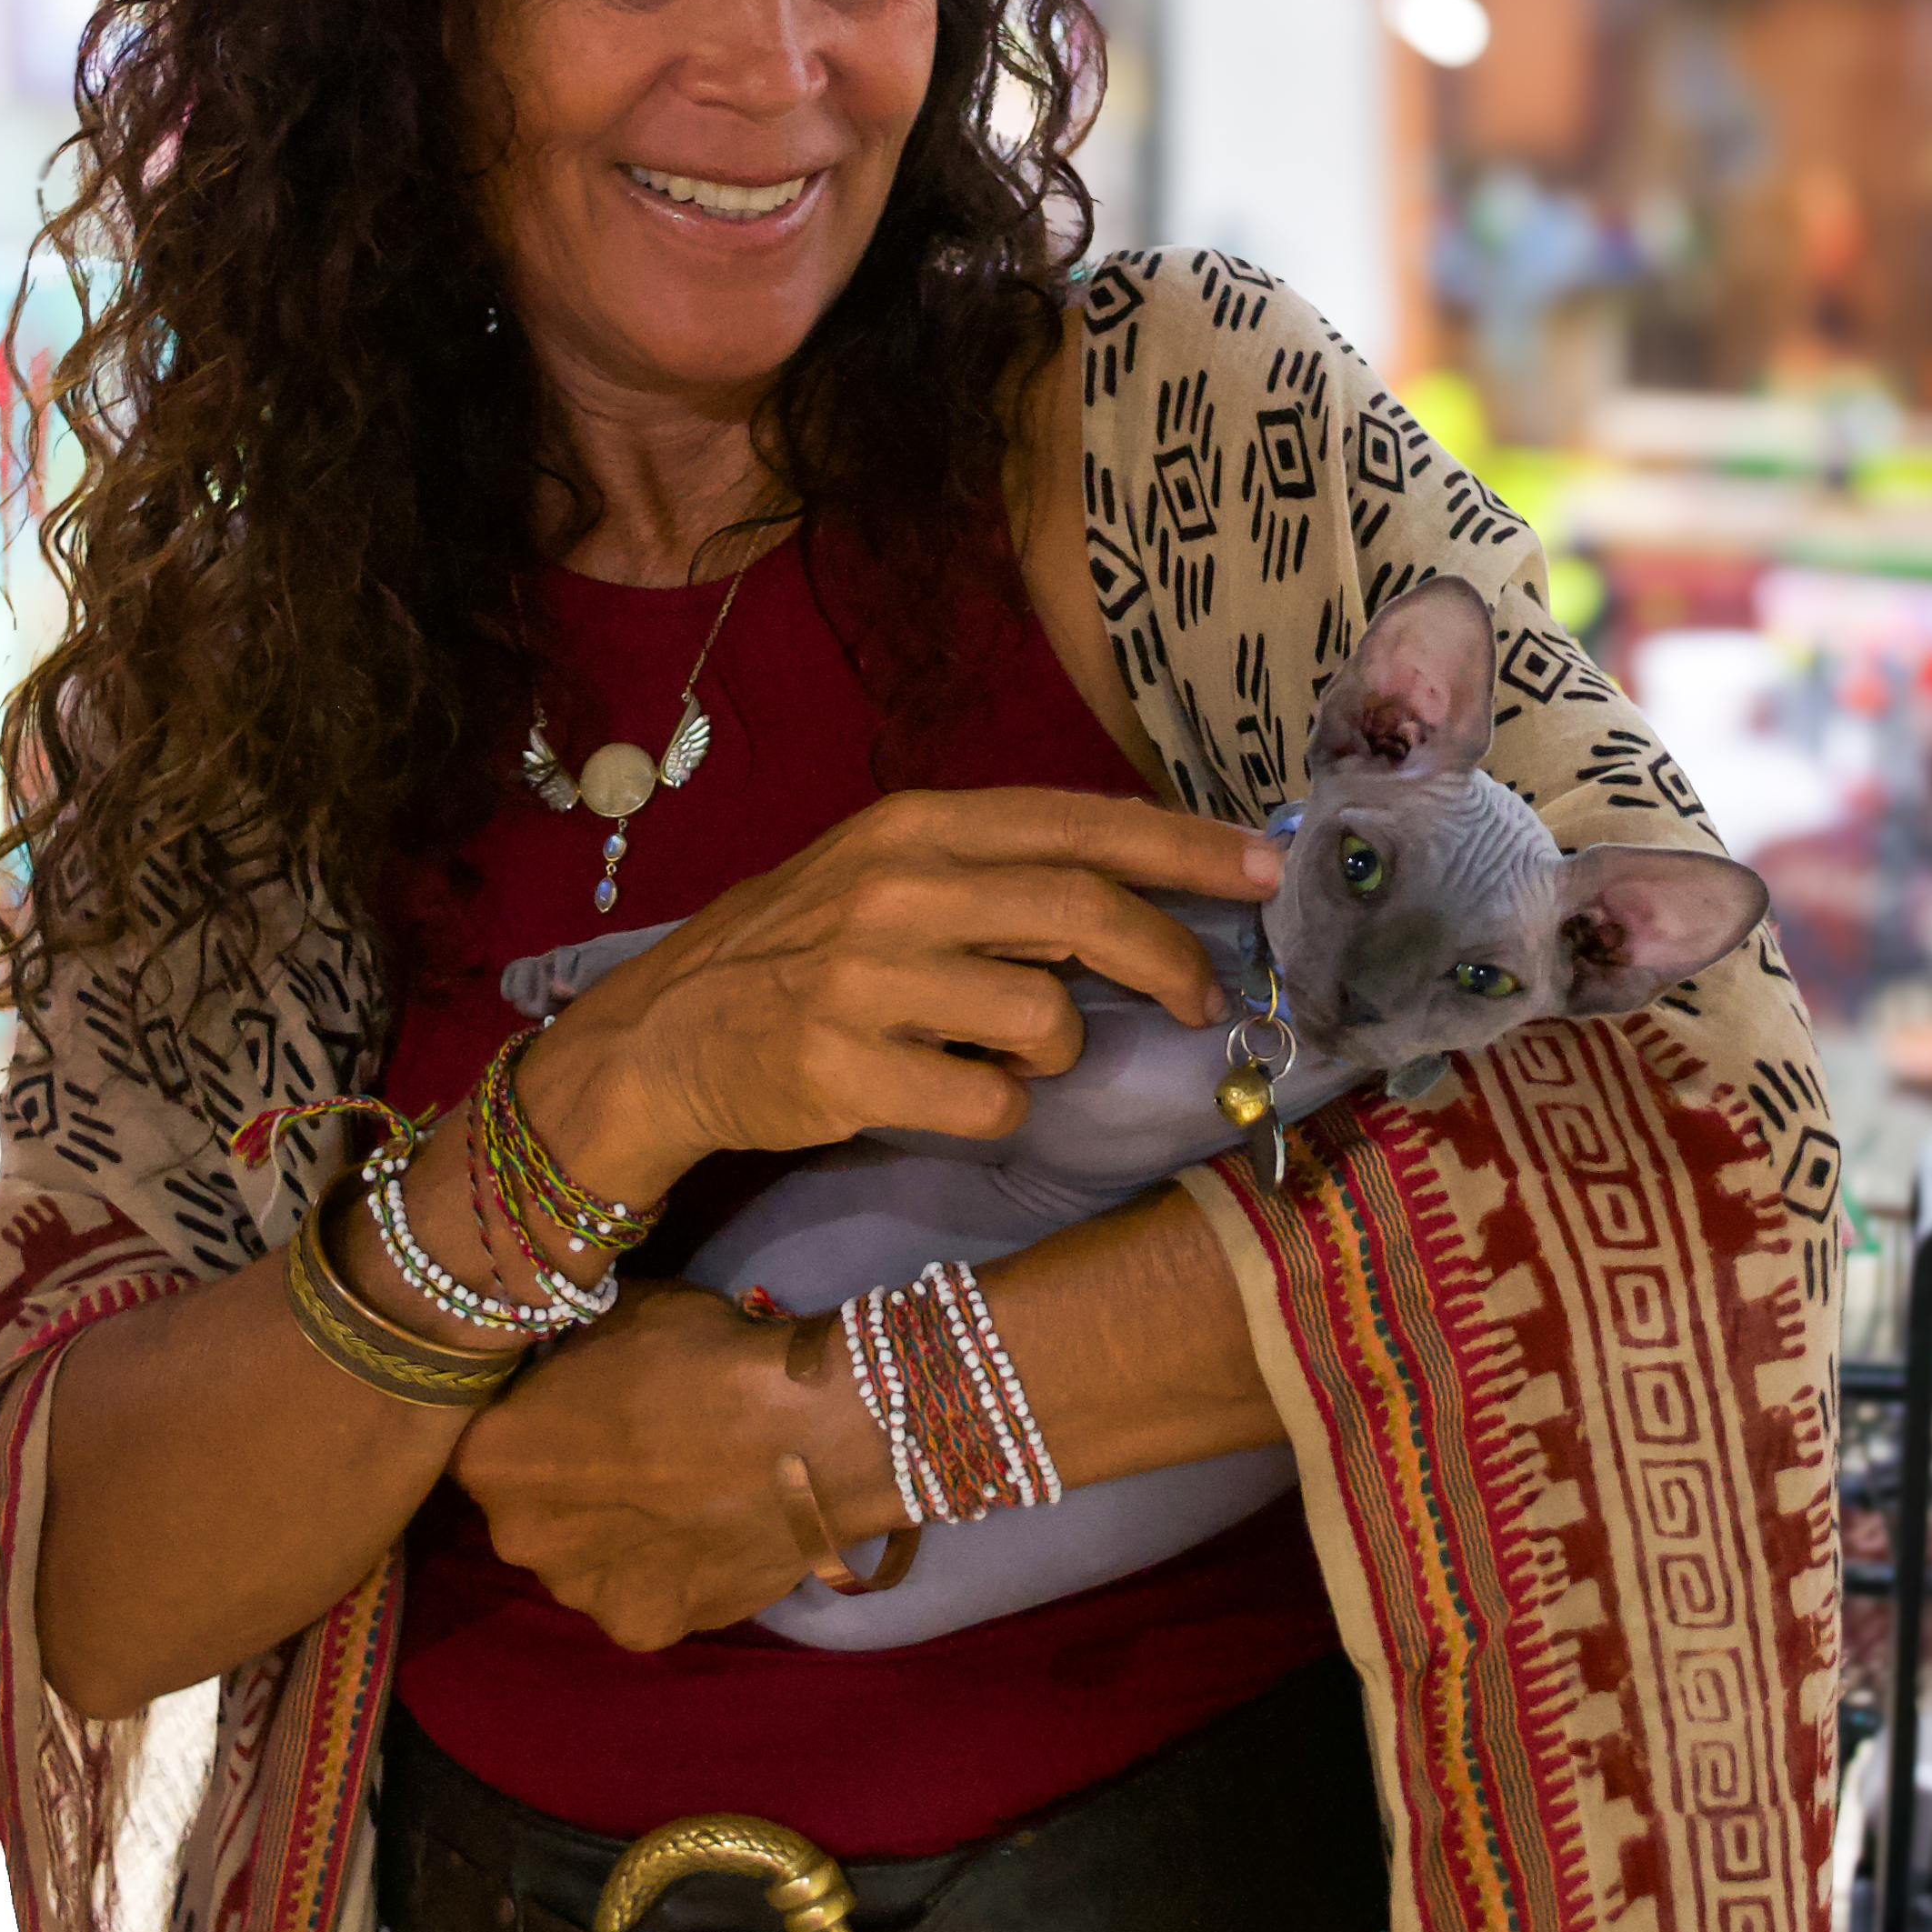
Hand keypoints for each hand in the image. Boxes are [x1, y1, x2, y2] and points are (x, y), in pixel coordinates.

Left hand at [452, 1281, 885, 1648]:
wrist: (803, 1435)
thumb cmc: (700, 1357)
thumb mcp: (616, 1315)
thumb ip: (570, 1351)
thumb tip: (567, 1359)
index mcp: (491, 1455)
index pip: (483, 1437)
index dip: (526, 1418)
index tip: (569, 1403)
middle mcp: (515, 1538)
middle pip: (528, 1510)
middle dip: (565, 1487)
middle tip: (628, 1455)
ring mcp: (581, 1595)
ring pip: (585, 1562)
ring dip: (614, 1539)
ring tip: (679, 1501)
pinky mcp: (647, 1631)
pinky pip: (645, 1596)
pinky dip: (669, 1574)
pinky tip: (708, 1537)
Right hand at [517, 785, 1282, 1201]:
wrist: (663, 1037)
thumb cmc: (797, 951)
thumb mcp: (886, 873)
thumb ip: (998, 871)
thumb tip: (1145, 887)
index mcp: (915, 824)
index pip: (1080, 822)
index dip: (1186, 847)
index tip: (1268, 872)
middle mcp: (895, 887)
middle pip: (1085, 911)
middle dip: (1167, 958)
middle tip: (1199, 998)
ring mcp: (867, 980)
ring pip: (1047, 1020)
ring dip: (1054, 1050)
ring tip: (1001, 1050)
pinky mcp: (847, 1071)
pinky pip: (991, 1102)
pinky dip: (996, 1109)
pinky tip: (948, 1092)